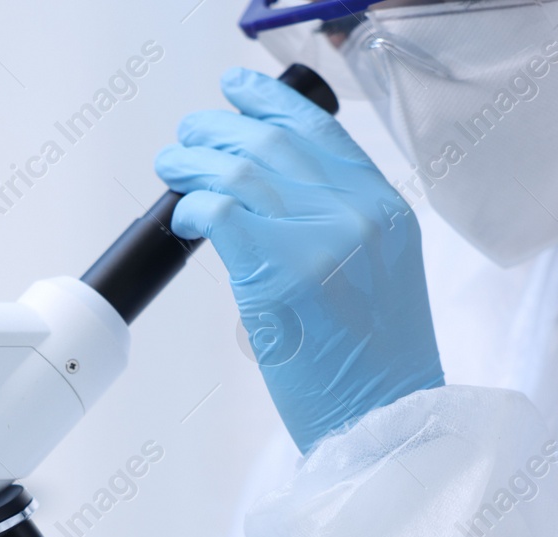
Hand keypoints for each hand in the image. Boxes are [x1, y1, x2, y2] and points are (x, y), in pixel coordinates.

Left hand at [156, 68, 443, 453]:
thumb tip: (269, 196)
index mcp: (386, 209)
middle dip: (216, 132)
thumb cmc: (373, 365)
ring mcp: (320, 242)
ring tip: (172, 168)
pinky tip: (186, 220)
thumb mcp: (378, 275)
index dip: (270, 104)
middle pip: (271, 144)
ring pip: (240, 172)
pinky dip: (193, 209)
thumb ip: (340, 226)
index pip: (320, 131)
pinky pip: (220, 214)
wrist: (385, 421)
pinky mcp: (279, 277)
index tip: (236, 92)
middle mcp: (359, 215)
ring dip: (193, 165)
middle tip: (186, 140)